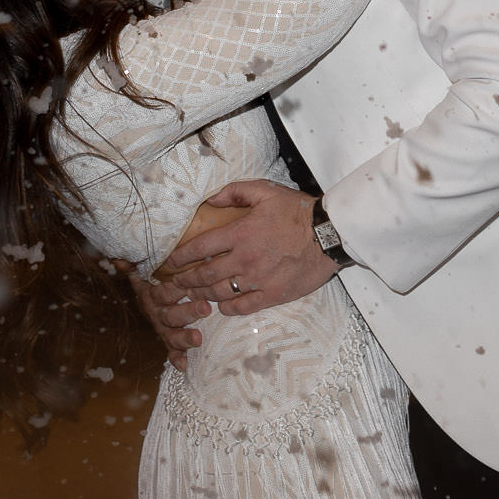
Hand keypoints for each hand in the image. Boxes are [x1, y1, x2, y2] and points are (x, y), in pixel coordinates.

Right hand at [129, 266, 210, 369]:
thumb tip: (120, 259)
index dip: (175, 289)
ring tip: (198, 338)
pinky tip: (185, 366)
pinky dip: (177, 360)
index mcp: (152, 296)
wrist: (149, 299)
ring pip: (172, 335)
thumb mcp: (145, 270)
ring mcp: (164, 329)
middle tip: (205, 308)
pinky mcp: (170, 342)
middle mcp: (157, 313)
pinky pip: (171, 353)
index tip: (188, 284)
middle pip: (171, 314)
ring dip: (184, 337)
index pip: (163, 292)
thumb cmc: (155, 280)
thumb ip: (134, 265)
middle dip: (188, 312)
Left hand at [155, 180, 337, 313]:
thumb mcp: (266, 191)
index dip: (180, 257)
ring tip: (192, 295)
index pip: (200, 248)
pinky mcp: (272, 295)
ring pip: (219, 293)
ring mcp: (258, 280)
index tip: (169, 262)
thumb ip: (235, 192)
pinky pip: (243, 307)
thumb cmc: (297, 211)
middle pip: (205, 275)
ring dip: (202, 295)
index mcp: (240, 233)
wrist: (329, 235)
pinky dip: (227, 308)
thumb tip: (210, 200)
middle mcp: (244, 259)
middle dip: (184, 281)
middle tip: (173, 285)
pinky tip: (221, 306)